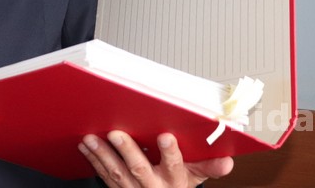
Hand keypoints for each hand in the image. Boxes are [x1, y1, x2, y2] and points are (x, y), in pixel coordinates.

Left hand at [79, 131, 233, 187]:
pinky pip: (103, 176)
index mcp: (174, 180)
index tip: (165, 136)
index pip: (175, 166)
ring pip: (116, 173)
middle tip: (116, 133)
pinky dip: (93, 160)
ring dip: (102, 155)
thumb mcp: (195, 178)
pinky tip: (86, 146)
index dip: (170, 153)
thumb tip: (228, 161)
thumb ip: (209, 167)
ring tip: (91, 138)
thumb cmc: (175, 185)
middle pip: (140, 169)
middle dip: (127, 151)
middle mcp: (153, 187)